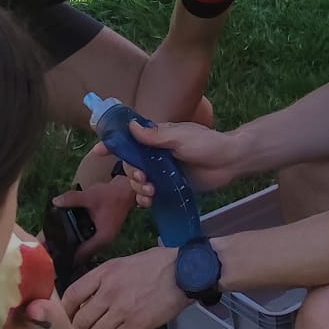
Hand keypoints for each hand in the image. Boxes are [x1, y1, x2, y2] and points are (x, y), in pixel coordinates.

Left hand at [51, 176, 135, 262]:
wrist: (126, 191)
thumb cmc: (111, 195)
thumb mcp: (90, 196)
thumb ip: (72, 199)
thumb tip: (55, 201)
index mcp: (102, 238)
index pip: (81, 254)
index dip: (67, 256)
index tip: (53, 257)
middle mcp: (104, 242)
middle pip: (82, 254)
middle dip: (68, 252)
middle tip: (51, 250)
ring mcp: (105, 239)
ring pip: (86, 248)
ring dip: (74, 245)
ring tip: (56, 244)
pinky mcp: (103, 234)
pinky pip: (89, 241)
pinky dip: (80, 239)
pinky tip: (69, 234)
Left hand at [63, 246, 187, 328]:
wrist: (183, 272)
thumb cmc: (155, 264)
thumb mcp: (123, 263)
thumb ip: (104, 279)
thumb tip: (88, 298)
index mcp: (104, 273)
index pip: (72, 295)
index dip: (66, 310)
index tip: (67, 316)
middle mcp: (109, 292)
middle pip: (81, 321)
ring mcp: (122, 310)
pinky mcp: (137, 325)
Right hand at [115, 120, 246, 205]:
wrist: (229, 162)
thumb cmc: (207, 144)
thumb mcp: (181, 136)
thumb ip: (156, 135)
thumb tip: (131, 127)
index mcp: (157, 137)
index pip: (130, 139)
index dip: (113, 144)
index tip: (98, 150)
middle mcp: (156, 154)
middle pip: (130, 165)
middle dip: (131, 173)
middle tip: (143, 178)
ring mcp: (162, 172)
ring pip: (138, 181)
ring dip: (138, 187)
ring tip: (151, 192)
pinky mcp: (170, 187)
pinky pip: (150, 195)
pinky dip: (145, 199)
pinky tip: (150, 201)